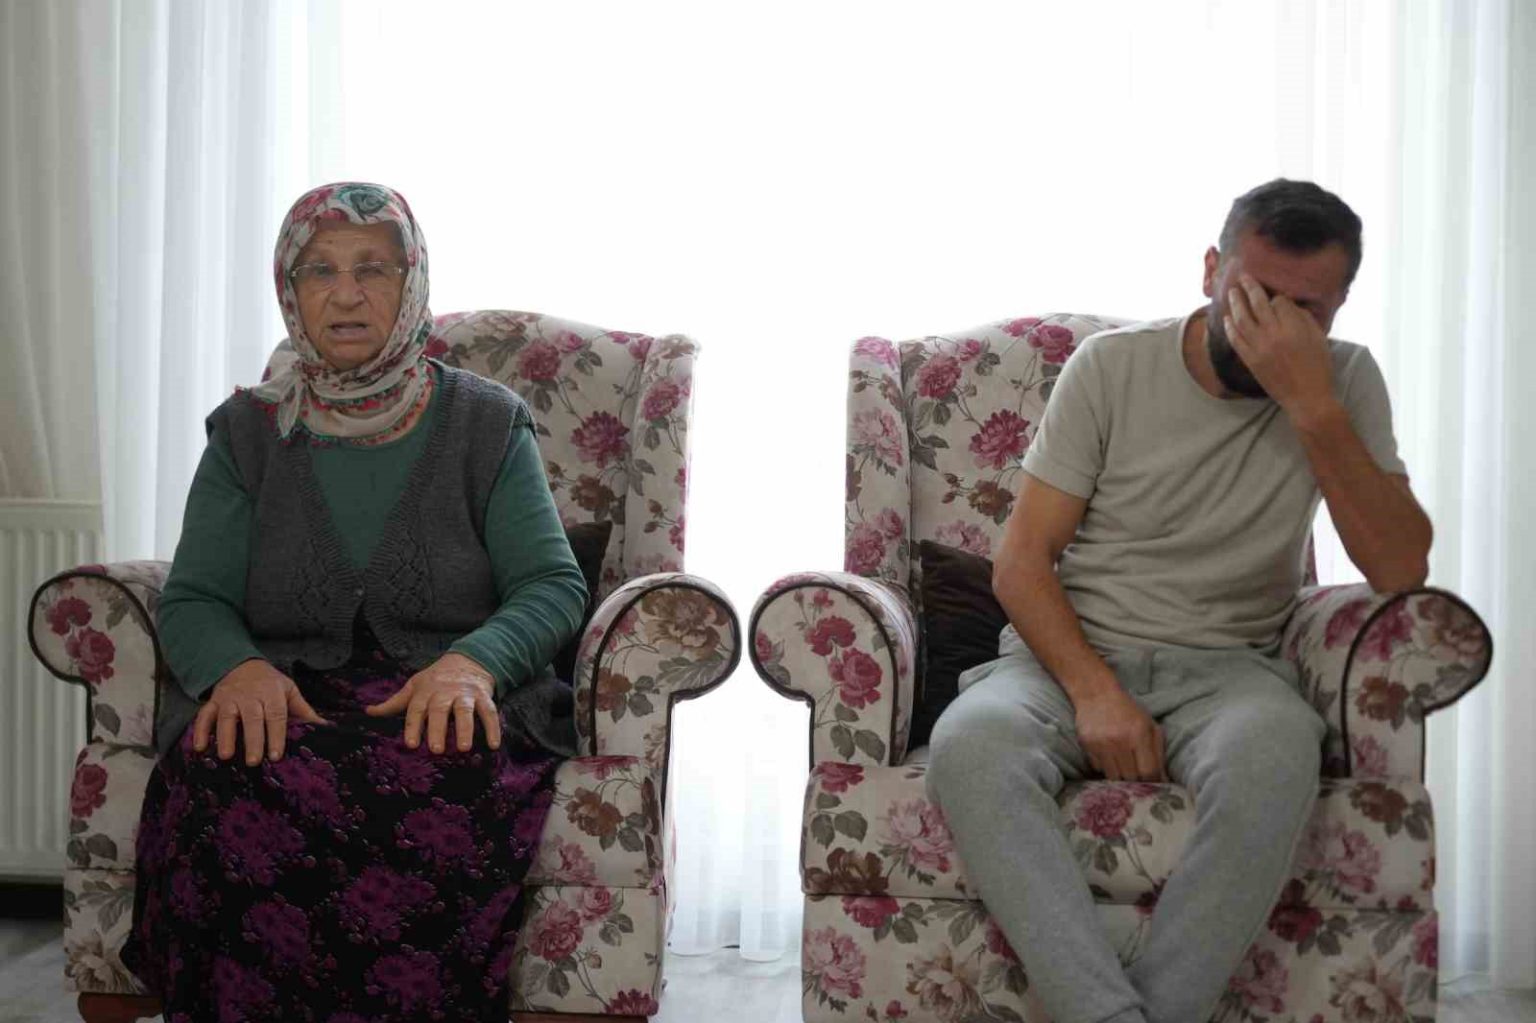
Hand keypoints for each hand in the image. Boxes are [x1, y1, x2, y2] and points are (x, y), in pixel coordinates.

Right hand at [193, 659, 326, 764]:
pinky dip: (200, 730)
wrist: (241, 664)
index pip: (276, 715)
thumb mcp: (289, 690)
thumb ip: (303, 710)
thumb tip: (324, 728)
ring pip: (226, 717)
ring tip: (226, 756)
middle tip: (254, 761)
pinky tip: (200, 747)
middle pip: (252, 718)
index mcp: (272, 693)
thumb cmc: (270, 683)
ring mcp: (229, 698)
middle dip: (253, 739)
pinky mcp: (213, 701)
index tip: (276, 755)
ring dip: (225, 736)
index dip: (276, 735)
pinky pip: (204, 715)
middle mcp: (250, 695)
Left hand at [365, 653, 500, 752]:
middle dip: (439, 729)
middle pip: (440, 710)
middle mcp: (445, 692)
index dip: (414, 726)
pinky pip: (490, 712)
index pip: (417, 709)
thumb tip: (368, 712)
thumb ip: (394, 702)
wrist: (468, 660)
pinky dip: (493, 728)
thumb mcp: (414, 687)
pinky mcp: (484, 697)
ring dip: (465, 729)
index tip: (412, 744)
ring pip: (465, 711)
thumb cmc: (436, 680)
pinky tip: (493, 744)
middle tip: (437, 750)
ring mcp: (466, 694)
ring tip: (464, 748)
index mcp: (426, 691)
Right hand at [1072, 685, 1166, 781]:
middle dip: (1136, 779)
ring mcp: (1101, 744)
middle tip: (1137, 773)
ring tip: (1122, 765)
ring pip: (1113, 777)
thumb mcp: (1150, 725)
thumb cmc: (1128, 711)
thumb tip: (1164, 779)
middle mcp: (1120, 741)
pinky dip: (1104, 767)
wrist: (1097, 694)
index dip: (1152, 780)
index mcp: (1139, 735)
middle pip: (1131, 778)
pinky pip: (1098, 769)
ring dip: (1120, 775)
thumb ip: (1159, 753)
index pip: (1148, 771)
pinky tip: (1107, 755)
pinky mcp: (1086, 746)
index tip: (1152, 781)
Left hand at [1223, 273, 1335, 418]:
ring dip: (1235, 303)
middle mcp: (1274, 334)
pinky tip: (1226, 318)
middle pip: (1257, 304)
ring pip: (1242, 319)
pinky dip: (1229, 327)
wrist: (1306, 397)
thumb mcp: (1318, 338)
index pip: (1279, 302)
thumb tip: (1287, 304)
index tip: (1277, 297)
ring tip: (1232, 292)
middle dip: (1250, 287)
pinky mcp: (1250, 360)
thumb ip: (1303, 318)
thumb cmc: (1318, 367)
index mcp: (1293, 327)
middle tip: (1243, 277)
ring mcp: (1259, 347)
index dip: (1277, 297)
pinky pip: (1235, 340)